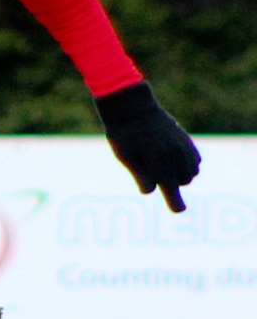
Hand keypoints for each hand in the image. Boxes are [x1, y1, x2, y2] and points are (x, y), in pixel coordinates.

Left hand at [93, 82, 200, 212]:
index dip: (170, 199)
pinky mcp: (187, 142)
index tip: (178, 210)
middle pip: (180, 183)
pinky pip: (195, 163)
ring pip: (190, 174)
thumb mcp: (125, 156)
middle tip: (154, 173)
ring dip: (180, 176)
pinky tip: (172, 160)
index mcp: (157, 160)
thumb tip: (151, 191)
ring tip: (162, 166)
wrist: (133, 109)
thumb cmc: (124, 136)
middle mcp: (174, 154)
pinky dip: (187, 166)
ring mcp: (183, 147)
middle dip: (171, 185)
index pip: (167, 188)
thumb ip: (140, 175)